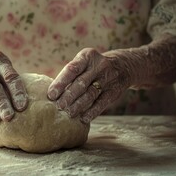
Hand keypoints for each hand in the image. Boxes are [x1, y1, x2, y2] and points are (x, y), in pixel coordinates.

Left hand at [47, 34, 175, 122]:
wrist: (123, 66)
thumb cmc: (93, 67)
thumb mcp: (84, 62)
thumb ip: (71, 74)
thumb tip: (53, 93)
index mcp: (87, 56)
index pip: (72, 69)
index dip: (60, 82)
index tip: (51, 94)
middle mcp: (98, 66)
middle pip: (81, 83)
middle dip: (68, 96)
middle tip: (59, 106)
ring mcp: (108, 79)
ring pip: (90, 94)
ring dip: (78, 105)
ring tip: (68, 113)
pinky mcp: (114, 91)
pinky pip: (102, 103)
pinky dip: (92, 111)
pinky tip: (83, 118)